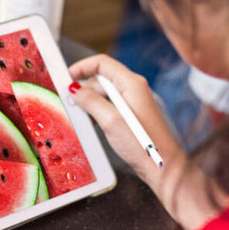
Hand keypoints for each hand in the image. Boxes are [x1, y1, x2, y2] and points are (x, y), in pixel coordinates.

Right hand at [68, 54, 182, 191]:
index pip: (102, 63)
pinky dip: (97, 111)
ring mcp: (133, 101)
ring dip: (90, 103)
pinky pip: (109, 105)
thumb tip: (74, 89)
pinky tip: (93, 124)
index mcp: (131, 84)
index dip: (82, 67)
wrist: (162, 166)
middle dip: (84, 90)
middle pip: (101, 79)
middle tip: (71, 106)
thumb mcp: (111, 121)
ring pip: (103, 93)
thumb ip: (91, 102)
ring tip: (82, 118)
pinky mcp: (131, 114)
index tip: (66, 77)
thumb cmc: (142, 145)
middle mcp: (133, 88)